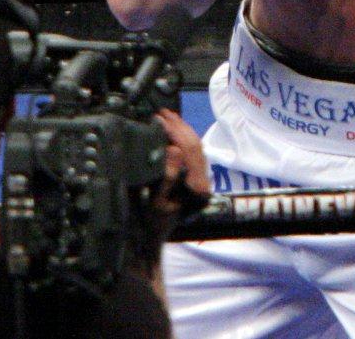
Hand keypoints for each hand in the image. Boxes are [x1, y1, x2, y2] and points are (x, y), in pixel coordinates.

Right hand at [152, 109, 209, 227]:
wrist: (151, 241)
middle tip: (163, 113)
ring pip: (196, 149)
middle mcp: (203, 183)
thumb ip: (167, 176)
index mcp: (197, 187)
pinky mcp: (194, 182)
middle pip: (196, 146)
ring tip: (167, 118)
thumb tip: (175, 149)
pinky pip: (193, 155)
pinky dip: (183, 141)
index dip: (176, 131)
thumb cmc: (150, 223)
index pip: (190, 149)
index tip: (160, 119)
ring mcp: (200, 182)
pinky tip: (173, 134)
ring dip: (183, 131)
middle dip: (180, 126)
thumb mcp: (156, 201)